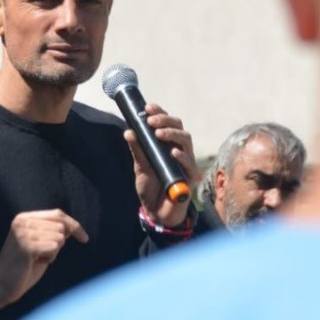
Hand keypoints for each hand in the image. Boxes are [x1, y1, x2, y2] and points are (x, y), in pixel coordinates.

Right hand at [0, 210, 87, 308]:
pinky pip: (54, 248)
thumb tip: (72, 227)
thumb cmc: (24, 267)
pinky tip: (35, 263)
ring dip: (53, 253)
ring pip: (59, 238)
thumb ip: (52, 233)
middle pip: (61, 227)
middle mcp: (22, 221)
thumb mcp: (40, 245)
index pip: (57, 214)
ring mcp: (23, 232)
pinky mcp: (26, 245)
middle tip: (40, 256)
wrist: (2, 286)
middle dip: (58, 245)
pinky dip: (49, 258)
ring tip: (36, 259)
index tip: (85, 238)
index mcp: (24, 218)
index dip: (74, 225)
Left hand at [125, 103, 198, 228]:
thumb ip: (137, 150)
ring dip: (173, 134)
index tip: (147, 107)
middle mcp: (179, 150)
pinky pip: (190, 164)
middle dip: (165, 120)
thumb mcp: (140, 167)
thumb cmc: (150, 187)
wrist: (156, 212)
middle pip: (179, 127)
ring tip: (158, 134)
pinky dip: (182, 157)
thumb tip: (129, 131)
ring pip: (186, 141)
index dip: (159, 113)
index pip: (167, 123)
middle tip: (151, 120)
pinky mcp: (190, 177)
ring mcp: (186, 163)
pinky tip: (173, 152)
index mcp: (167, 145)